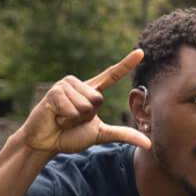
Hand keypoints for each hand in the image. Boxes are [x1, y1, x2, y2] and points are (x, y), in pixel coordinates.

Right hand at [19, 50, 150, 155]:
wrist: (46, 143)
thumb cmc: (71, 136)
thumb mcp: (102, 134)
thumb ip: (124, 134)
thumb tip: (149, 143)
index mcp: (91, 91)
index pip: (112, 75)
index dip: (127, 64)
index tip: (141, 52)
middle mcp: (79, 84)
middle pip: (98, 100)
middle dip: (88, 116)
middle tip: (73, 119)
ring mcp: (64, 86)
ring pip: (86, 105)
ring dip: (76, 119)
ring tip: (63, 118)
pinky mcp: (54, 93)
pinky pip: (72, 110)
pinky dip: (66, 120)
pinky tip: (56, 117)